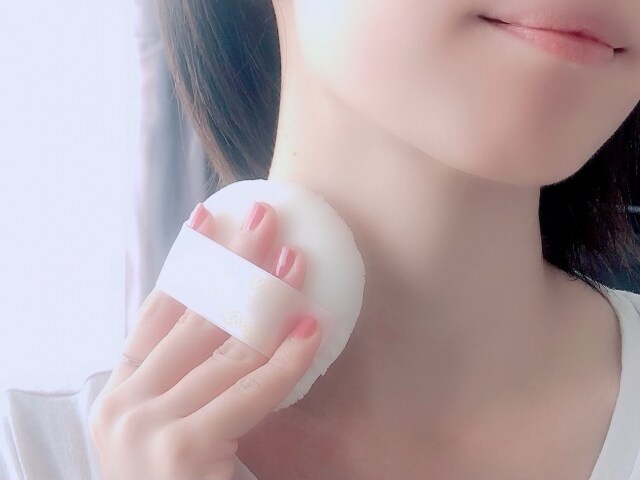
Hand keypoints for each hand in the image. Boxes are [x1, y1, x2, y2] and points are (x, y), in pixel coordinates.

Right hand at [88, 201, 321, 479]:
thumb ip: (190, 380)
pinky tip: (311, 329)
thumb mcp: (177, 425)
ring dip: (266, 297)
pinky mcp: (180, 451)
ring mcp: (145, 427)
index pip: (156, 310)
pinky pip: (248, 391)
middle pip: (191, 315)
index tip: (210, 218)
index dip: (186, 261)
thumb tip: (238, 322)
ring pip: (223, 347)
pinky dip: (285, 360)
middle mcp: (122, 404)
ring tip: (297, 260)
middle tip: (264, 219)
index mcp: (119, 394)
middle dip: (231, 262)